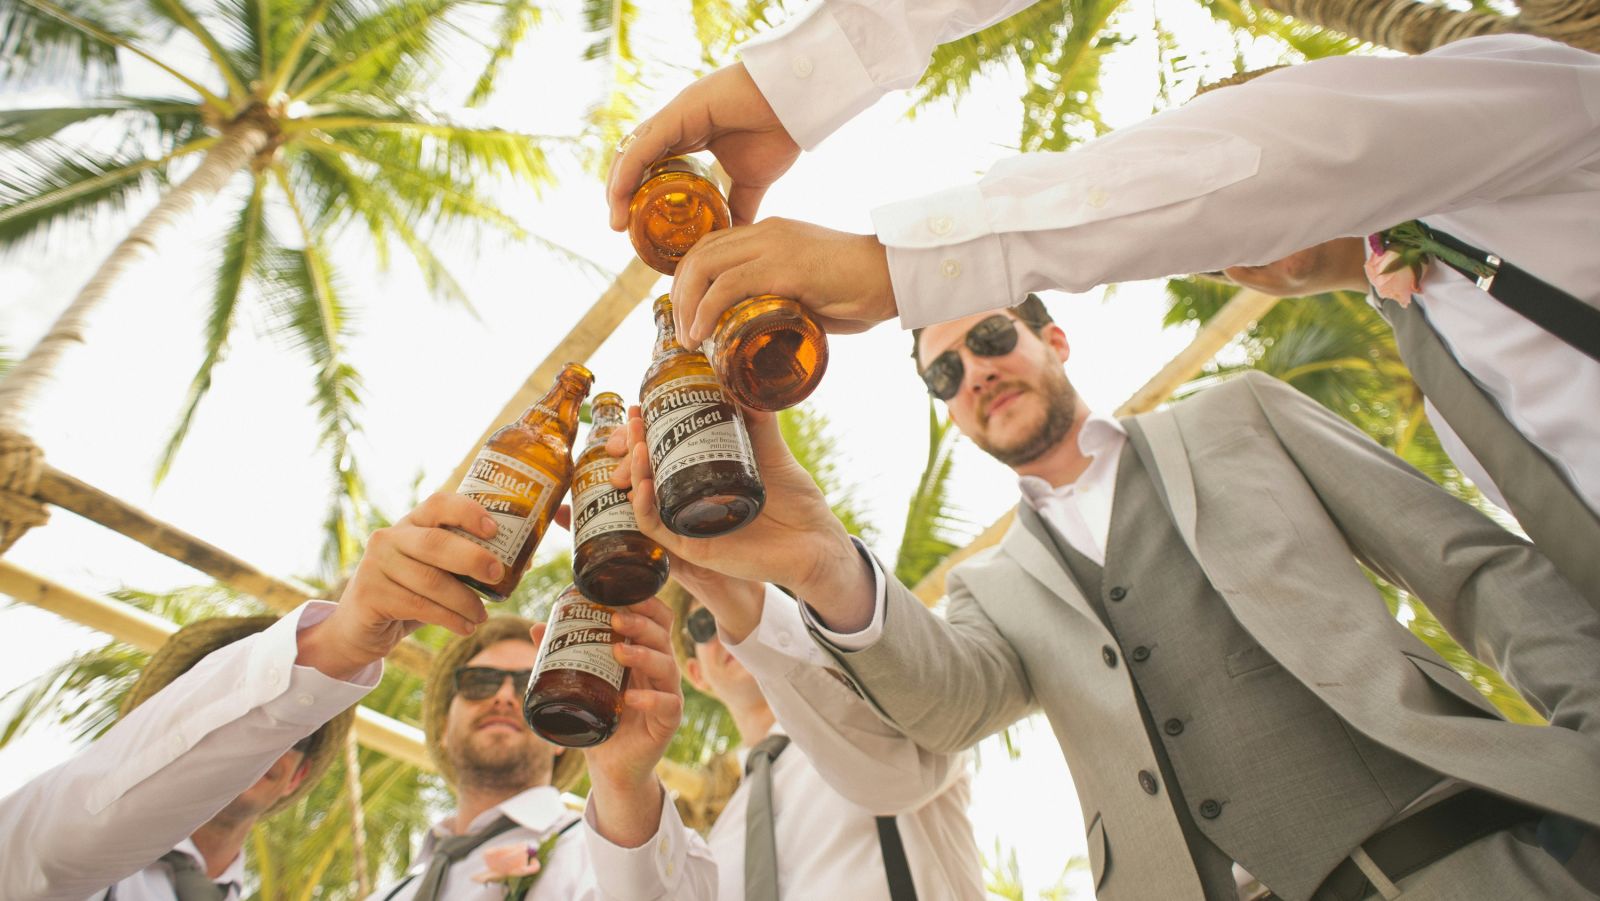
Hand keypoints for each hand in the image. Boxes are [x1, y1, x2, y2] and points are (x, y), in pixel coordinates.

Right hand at [298, 493, 496, 678]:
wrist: (360, 628)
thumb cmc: (410, 594)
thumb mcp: (437, 573)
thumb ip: (468, 564)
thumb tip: (524, 560)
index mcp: (412, 523)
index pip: (439, 503)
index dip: (468, 512)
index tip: (495, 529)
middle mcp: (390, 537)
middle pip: (436, 542)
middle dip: (473, 558)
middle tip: (498, 576)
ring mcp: (375, 564)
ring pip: (430, 580)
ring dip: (464, 600)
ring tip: (482, 616)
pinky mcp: (370, 593)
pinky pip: (418, 605)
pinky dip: (448, 618)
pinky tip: (465, 627)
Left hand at [559, 597, 682, 846]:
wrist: (611, 764)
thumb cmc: (600, 717)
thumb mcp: (582, 683)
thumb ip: (564, 656)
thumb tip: (536, 628)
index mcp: (644, 653)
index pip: (656, 620)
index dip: (646, 604)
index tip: (622, 593)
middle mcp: (659, 670)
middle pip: (662, 635)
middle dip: (642, 623)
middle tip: (616, 619)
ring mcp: (667, 694)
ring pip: (667, 665)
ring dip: (644, 654)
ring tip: (619, 651)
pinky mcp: (668, 721)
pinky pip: (668, 705)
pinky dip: (651, 699)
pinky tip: (632, 698)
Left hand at [606, 63, 799, 230]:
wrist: (796, 105)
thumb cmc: (778, 133)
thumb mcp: (752, 182)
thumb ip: (739, 206)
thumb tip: (735, 238)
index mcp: (689, 136)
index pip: (649, 165)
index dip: (636, 193)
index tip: (633, 225)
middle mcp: (675, 125)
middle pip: (634, 160)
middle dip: (621, 193)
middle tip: (620, 226)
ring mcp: (674, 117)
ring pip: (632, 153)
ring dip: (618, 186)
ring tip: (616, 219)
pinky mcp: (678, 112)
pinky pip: (643, 145)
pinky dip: (628, 171)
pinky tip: (621, 195)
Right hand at [607, 406, 874, 631]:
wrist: (815, 540)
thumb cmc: (796, 500)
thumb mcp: (773, 451)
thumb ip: (757, 418)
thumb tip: (739, 379)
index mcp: (704, 476)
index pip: (663, 451)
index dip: (645, 431)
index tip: (639, 407)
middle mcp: (691, 499)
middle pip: (647, 472)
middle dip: (633, 446)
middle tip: (633, 421)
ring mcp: (689, 523)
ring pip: (646, 498)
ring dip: (636, 471)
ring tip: (638, 445)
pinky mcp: (693, 548)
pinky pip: (657, 529)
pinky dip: (645, 508)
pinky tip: (643, 486)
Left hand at [670, 218, 897, 346]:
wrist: (896, 274)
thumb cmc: (863, 288)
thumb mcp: (813, 289)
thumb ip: (787, 300)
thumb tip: (768, 330)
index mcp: (772, 232)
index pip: (713, 245)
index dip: (691, 277)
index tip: (686, 310)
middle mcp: (767, 232)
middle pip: (700, 253)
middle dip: (680, 293)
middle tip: (682, 329)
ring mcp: (773, 246)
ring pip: (705, 266)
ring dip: (687, 306)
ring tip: (688, 339)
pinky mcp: (783, 267)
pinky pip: (728, 286)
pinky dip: (705, 311)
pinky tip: (701, 334)